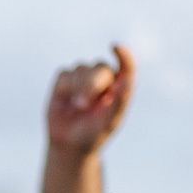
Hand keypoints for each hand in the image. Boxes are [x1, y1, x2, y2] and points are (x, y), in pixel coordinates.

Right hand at [46, 45, 134, 160]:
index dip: (123, 55)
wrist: (70, 144)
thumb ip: (121, 100)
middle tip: (83, 106)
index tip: (116, 47)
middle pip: (100, 68)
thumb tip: (128, 78)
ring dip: (77, 88)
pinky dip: (65, 87)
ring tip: (78, 108)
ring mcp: (83, 76)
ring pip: (81, 68)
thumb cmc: (94, 134)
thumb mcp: (110, 122)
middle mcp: (104, 78)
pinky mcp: (65, 79)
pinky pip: (65, 73)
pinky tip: (66, 101)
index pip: (127, 65)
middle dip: (90, 85)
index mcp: (120, 86)